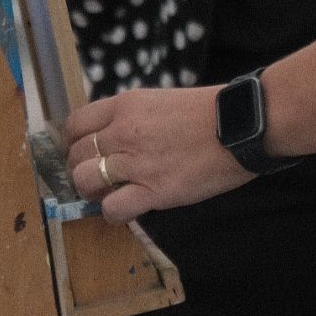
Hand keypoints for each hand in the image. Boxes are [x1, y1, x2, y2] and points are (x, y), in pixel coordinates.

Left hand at [64, 86, 252, 220]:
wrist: (242, 125)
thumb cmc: (209, 113)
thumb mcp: (161, 102)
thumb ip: (134, 117)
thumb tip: (116, 136)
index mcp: (125, 105)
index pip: (75, 125)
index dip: (73, 143)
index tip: (83, 153)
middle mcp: (123, 132)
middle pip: (76, 155)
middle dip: (80, 169)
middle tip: (97, 178)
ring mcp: (136, 162)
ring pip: (85, 180)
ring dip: (92, 191)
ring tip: (108, 193)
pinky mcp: (153, 190)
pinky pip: (112, 208)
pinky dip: (113, 214)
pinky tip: (126, 210)